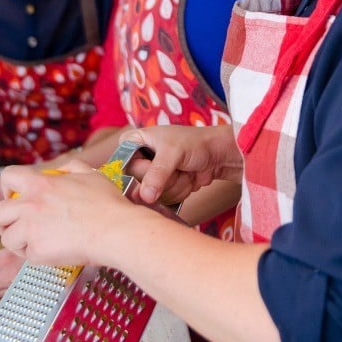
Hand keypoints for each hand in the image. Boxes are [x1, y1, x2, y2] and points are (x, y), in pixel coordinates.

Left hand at [0, 160, 129, 268]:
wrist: (116, 231)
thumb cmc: (109, 205)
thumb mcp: (91, 175)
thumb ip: (72, 168)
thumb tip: (63, 169)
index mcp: (41, 183)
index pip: (7, 176)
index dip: (6, 188)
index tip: (13, 198)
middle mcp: (30, 204)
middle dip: (0, 223)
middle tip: (14, 228)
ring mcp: (31, 228)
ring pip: (7, 240)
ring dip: (20, 243)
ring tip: (38, 243)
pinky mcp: (37, 251)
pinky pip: (26, 256)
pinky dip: (37, 256)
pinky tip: (54, 252)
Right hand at [119, 125, 242, 204]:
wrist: (218, 154)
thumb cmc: (195, 143)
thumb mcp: (173, 153)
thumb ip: (156, 174)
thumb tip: (143, 196)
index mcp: (133, 141)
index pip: (122, 165)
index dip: (141, 171)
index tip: (156, 164)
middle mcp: (139, 158)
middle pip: (138, 183)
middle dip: (163, 179)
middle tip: (177, 166)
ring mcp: (151, 175)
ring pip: (152, 195)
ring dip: (174, 186)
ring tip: (184, 170)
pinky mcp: (163, 188)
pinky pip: (164, 200)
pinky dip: (180, 191)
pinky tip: (187, 178)